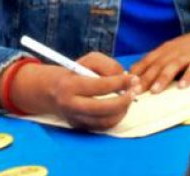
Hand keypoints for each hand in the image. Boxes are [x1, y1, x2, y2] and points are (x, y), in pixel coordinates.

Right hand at [10, 52, 140, 129]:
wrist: (54, 91)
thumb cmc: (76, 72)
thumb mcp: (89, 60)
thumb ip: (108, 66)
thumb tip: (125, 80)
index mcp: (69, 85)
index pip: (99, 86)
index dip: (120, 83)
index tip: (134, 79)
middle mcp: (70, 105)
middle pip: (102, 108)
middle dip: (123, 101)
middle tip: (135, 92)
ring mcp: (75, 119)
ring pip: (105, 120)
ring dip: (122, 110)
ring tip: (129, 98)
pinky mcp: (81, 127)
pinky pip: (103, 127)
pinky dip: (116, 117)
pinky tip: (120, 107)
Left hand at [129, 29, 189, 93]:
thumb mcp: (173, 50)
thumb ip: (158, 61)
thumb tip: (138, 74)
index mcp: (164, 50)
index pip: (146, 62)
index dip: (136, 74)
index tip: (125, 85)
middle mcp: (173, 52)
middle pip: (157, 66)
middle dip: (144, 80)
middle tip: (134, 92)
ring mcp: (187, 56)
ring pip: (172, 67)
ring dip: (163, 79)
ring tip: (154, 91)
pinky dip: (188, 77)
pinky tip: (183, 86)